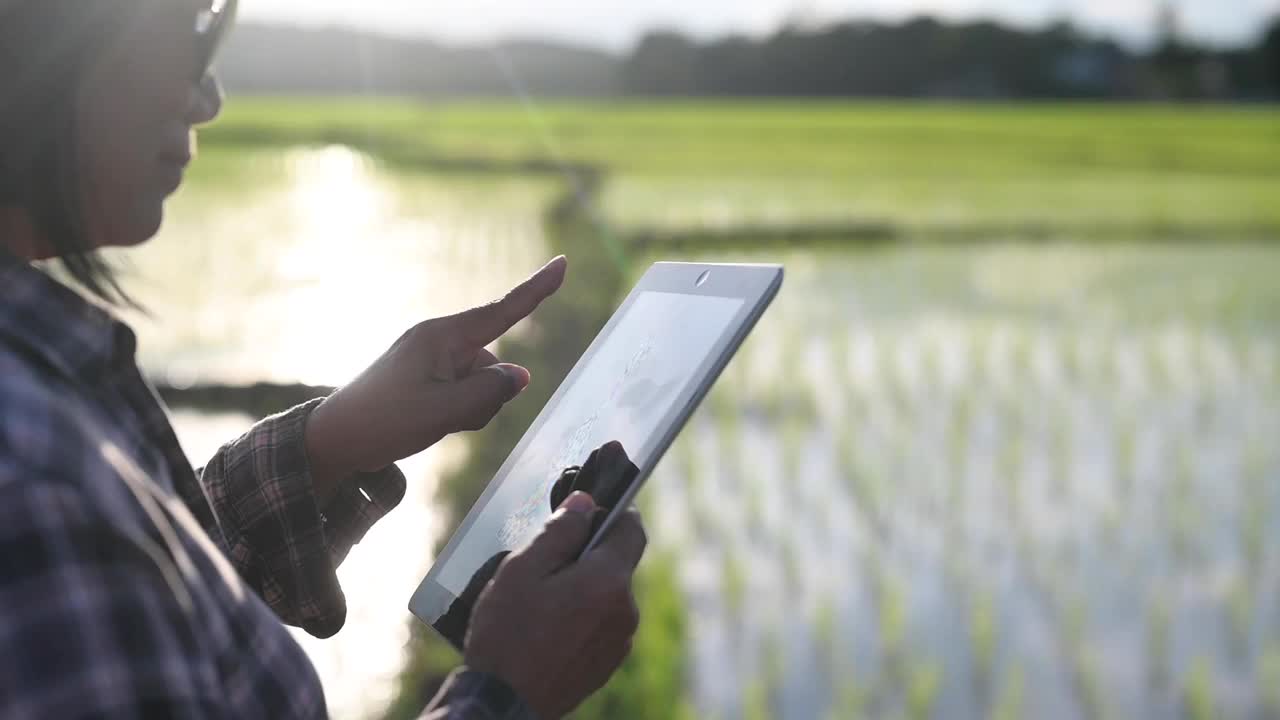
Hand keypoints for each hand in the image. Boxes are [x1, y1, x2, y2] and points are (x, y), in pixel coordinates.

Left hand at [305, 256, 567, 503]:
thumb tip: (519, 375)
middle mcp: (439, 340)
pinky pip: (461, 389)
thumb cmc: (385, 421)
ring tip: (433, 421)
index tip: (562, 263)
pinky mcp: (423, 375)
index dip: (537, 289)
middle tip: (450, 417)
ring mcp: (430, 357)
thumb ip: (490, 393)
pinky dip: (459, 408)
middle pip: (492, 362)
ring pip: (480, 381)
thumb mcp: (445, 412)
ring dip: (472, 406)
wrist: (336, 438)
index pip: (503, 310)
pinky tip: (429, 422)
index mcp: (443, 337)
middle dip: (488, 393)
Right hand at [464, 492, 647, 719]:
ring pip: (608, 595)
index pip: (632, 529)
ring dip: (584, 588)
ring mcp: (619, 641)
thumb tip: (584, 503)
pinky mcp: (608, 663)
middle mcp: (625, 610)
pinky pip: (602, 624)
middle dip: (589, 554)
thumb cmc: (507, 634)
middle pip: (617, 563)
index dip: (614, 512)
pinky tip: (548, 627)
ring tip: (542, 601)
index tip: (591, 511)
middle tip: (547, 562)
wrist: (502, 704)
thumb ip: (559, 531)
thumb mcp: (522, 570)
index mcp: (609, 581)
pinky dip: (583, 616)